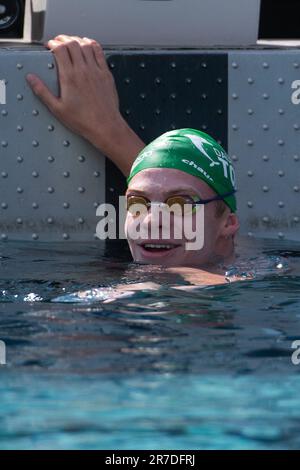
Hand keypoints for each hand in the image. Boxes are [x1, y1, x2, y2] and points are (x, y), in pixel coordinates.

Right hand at [27, 35, 144, 174]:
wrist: (105, 126)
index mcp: (69, 78)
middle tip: (58, 42)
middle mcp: (83, 71)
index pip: (60, 49)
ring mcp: (96, 71)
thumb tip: (31, 79)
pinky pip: (99, 52)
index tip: (49, 46)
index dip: (53, 43)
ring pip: (86, 45)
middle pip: (72, 43)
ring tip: (71, 42)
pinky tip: (88, 46)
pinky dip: (92, 45)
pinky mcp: (106, 74)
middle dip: (63, 39)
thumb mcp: (57, 109)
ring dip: (77, 40)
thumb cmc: (83, 121)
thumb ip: (43, 92)